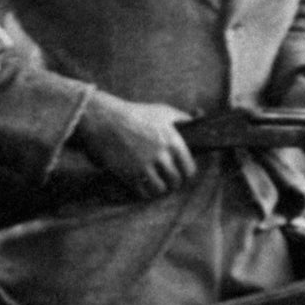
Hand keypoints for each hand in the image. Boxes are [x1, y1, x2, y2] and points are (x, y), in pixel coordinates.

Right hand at [75, 92, 196, 196]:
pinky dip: (145, 192)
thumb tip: (199, 120)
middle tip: (168, 179)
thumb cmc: (136, 114)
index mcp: (173, 141)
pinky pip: (143, 193)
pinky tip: (143, 185)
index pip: (189, 169)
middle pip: (176, 181)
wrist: (105, 120)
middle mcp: (161, 155)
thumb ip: (183, 118)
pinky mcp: (129, 174)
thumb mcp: (162, 111)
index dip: (186, 173)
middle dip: (173, 182)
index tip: (182, 173)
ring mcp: (145, 166)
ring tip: (156, 184)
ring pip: (160, 189)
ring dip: (159, 188)